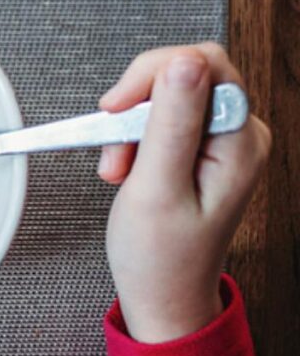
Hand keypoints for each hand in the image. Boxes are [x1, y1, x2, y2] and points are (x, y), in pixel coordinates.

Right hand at [96, 43, 270, 342]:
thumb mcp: (157, 187)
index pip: (202, 64)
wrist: (164, 293)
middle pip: (185, 72)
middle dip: (137, 101)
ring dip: (131, 122)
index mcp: (239, 142)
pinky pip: (164, 114)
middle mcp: (239, 135)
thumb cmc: (162, 256)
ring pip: (169, 92)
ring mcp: (222, 140)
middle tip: (114, 142)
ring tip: (119, 164)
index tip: (116, 107)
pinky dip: (135, 133)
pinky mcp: (202, 146)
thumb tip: (183, 62)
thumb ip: (171, 121)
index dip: (152, 75)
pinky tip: (127, 163)